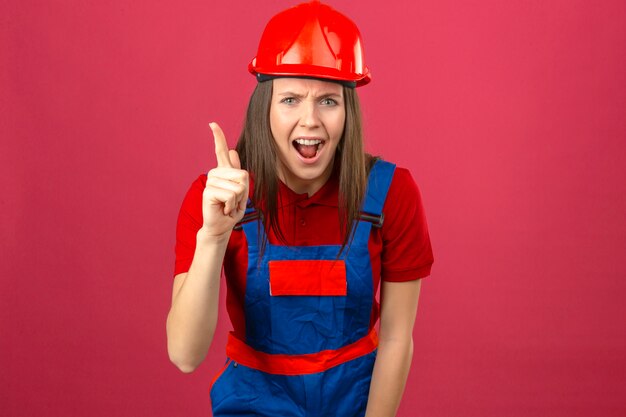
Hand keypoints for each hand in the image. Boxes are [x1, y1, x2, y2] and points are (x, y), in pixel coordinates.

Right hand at [201, 122, 248, 237]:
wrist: (222, 226)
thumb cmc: (231, 210)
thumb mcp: (241, 191)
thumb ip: (237, 173)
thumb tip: (232, 151)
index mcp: (223, 171)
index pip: (220, 151)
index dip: (218, 137)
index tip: (212, 124)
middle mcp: (215, 173)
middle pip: (242, 175)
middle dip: (244, 192)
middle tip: (234, 202)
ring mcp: (211, 181)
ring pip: (238, 187)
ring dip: (238, 201)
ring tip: (228, 205)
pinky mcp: (208, 191)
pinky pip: (231, 195)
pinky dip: (232, 205)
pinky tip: (224, 209)